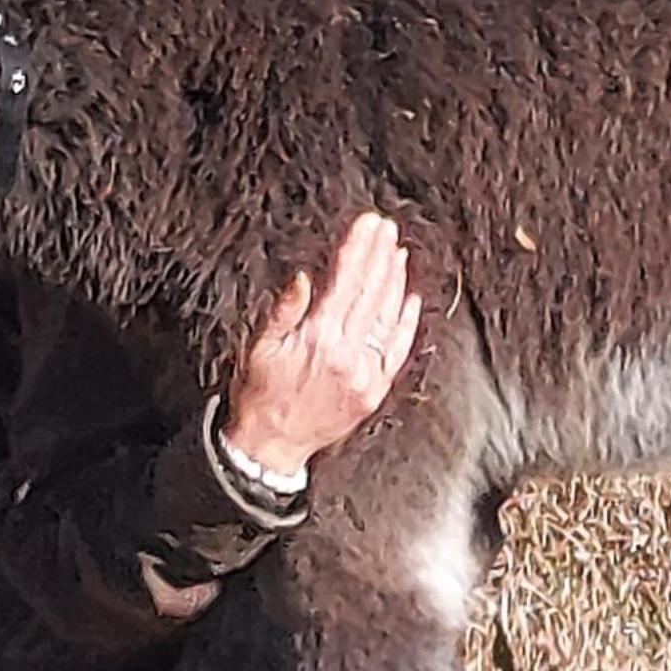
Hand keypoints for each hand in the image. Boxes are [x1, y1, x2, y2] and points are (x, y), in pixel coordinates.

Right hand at [221, 212, 422, 477]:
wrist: (271, 445)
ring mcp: (365, 374)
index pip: (345, 281)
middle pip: (371, 294)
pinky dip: (406, 324)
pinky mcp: (375, 391)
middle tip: (387, 229)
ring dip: (395, 283)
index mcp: (318, 338)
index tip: (368, 224)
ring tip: (398, 254)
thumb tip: (305, 277)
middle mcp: (347, 354)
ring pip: (388, 319)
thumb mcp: (260, 347)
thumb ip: (285, 310)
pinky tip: (410, 300)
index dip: (359, 249)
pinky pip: (397, 352)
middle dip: (380, 256)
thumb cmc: (260, 394)